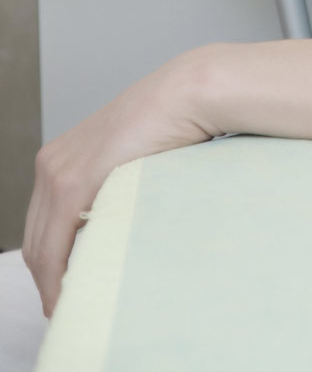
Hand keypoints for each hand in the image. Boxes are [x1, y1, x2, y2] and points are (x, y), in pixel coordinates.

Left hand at [23, 49, 213, 316]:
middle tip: (71, 306)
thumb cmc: (171, 123)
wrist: (185, 94)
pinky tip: (69, 297)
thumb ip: (112, 187)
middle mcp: (50, 163)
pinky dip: (56, 279)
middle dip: (49, 279)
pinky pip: (54, 247)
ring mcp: (58, 172)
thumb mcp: (130, 159)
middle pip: (35, 241)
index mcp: (61, 157)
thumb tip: (117, 227)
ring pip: (40, 249)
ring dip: (51, 285)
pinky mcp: (73, 184)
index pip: (42, 225)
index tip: (67, 287)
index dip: (51, 262)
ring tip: (73, 308)